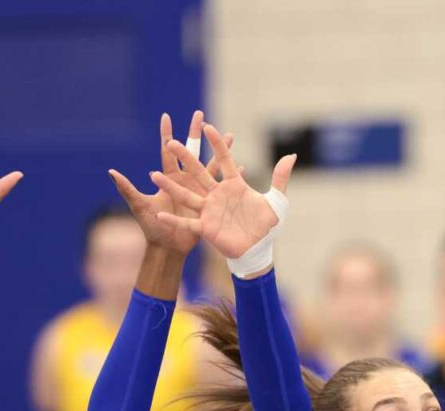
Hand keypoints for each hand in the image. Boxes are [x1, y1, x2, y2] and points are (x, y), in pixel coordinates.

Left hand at [110, 111, 234, 254]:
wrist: (169, 248)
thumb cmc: (152, 228)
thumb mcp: (139, 207)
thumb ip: (127, 189)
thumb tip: (111, 172)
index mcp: (169, 178)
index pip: (167, 152)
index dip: (167, 134)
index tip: (166, 116)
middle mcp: (185, 180)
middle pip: (192, 151)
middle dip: (195, 132)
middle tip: (200, 114)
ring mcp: (199, 190)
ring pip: (211, 165)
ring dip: (220, 150)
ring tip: (229, 135)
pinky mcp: (210, 202)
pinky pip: (223, 187)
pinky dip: (232, 177)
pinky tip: (241, 167)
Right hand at [154, 124, 295, 259]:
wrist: (260, 250)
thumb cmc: (267, 226)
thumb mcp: (277, 201)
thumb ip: (281, 177)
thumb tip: (290, 155)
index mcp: (233, 185)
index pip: (224, 159)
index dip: (217, 144)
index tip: (208, 126)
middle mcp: (217, 195)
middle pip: (198, 172)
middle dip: (185, 157)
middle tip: (171, 141)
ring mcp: (210, 211)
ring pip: (186, 195)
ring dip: (170, 186)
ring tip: (153, 175)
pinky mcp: (206, 228)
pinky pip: (188, 223)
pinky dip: (174, 220)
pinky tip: (159, 215)